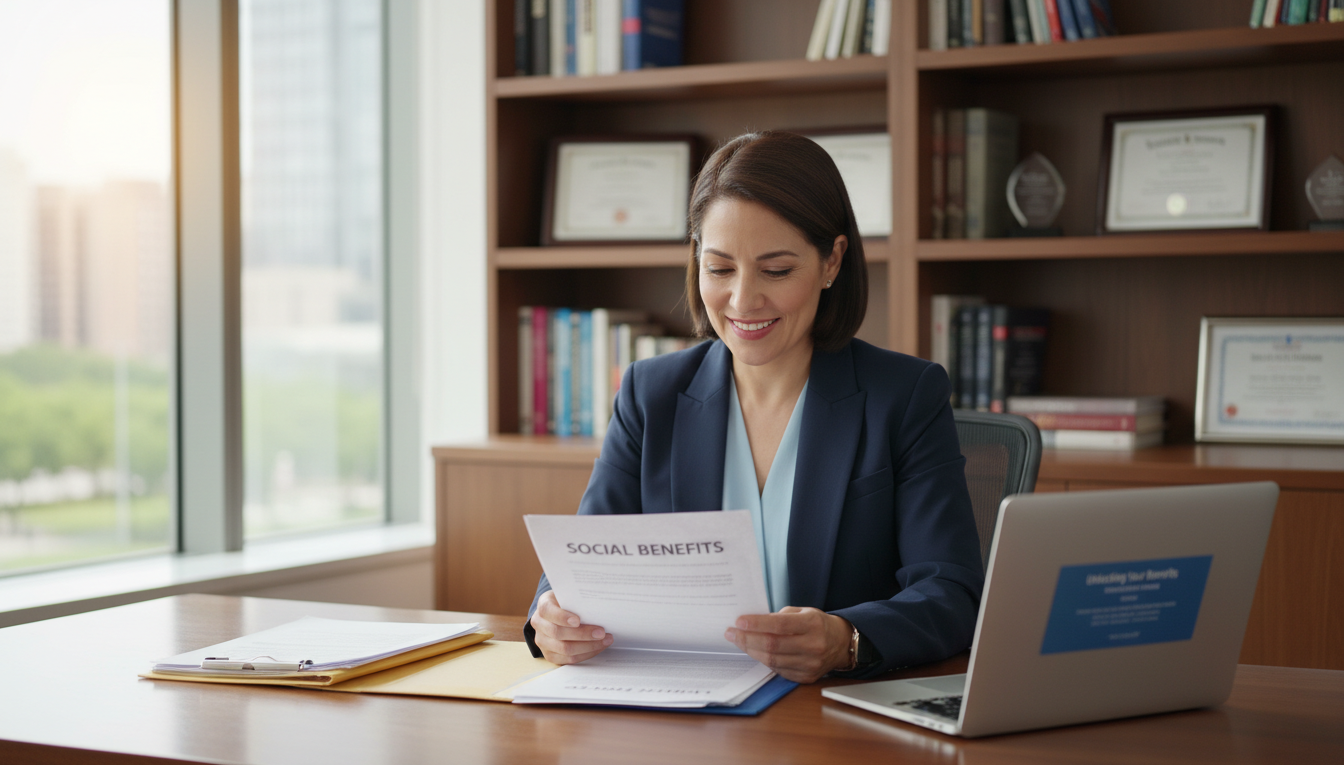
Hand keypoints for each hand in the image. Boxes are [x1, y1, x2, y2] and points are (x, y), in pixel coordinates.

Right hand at [529, 590, 613, 664]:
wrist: (558, 615)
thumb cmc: (568, 604)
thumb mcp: (570, 596)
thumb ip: (578, 601)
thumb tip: (599, 607)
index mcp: (543, 606)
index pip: (547, 611)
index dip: (562, 617)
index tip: (578, 620)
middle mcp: (539, 624)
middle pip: (558, 633)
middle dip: (582, 634)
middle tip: (602, 632)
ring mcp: (543, 642)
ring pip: (565, 649)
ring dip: (588, 646)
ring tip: (606, 640)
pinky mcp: (550, 655)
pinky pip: (569, 659)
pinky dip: (586, 654)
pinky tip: (598, 647)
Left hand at [723, 607, 853, 682]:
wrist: (841, 644)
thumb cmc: (818, 625)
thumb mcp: (803, 612)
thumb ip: (780, 616)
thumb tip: (752, 623)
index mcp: (813, 624)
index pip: (780, 625)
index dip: (757, 624)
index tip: (739, 621)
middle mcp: (813, 646)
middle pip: (773, 645)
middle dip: (747, 639)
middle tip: (731, 633)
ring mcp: (810, 664)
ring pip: (772, 660)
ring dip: (751, 650)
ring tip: (739, 641)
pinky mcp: (806, 677)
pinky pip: (778, 670)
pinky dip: (763, 660)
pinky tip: (755, 651)